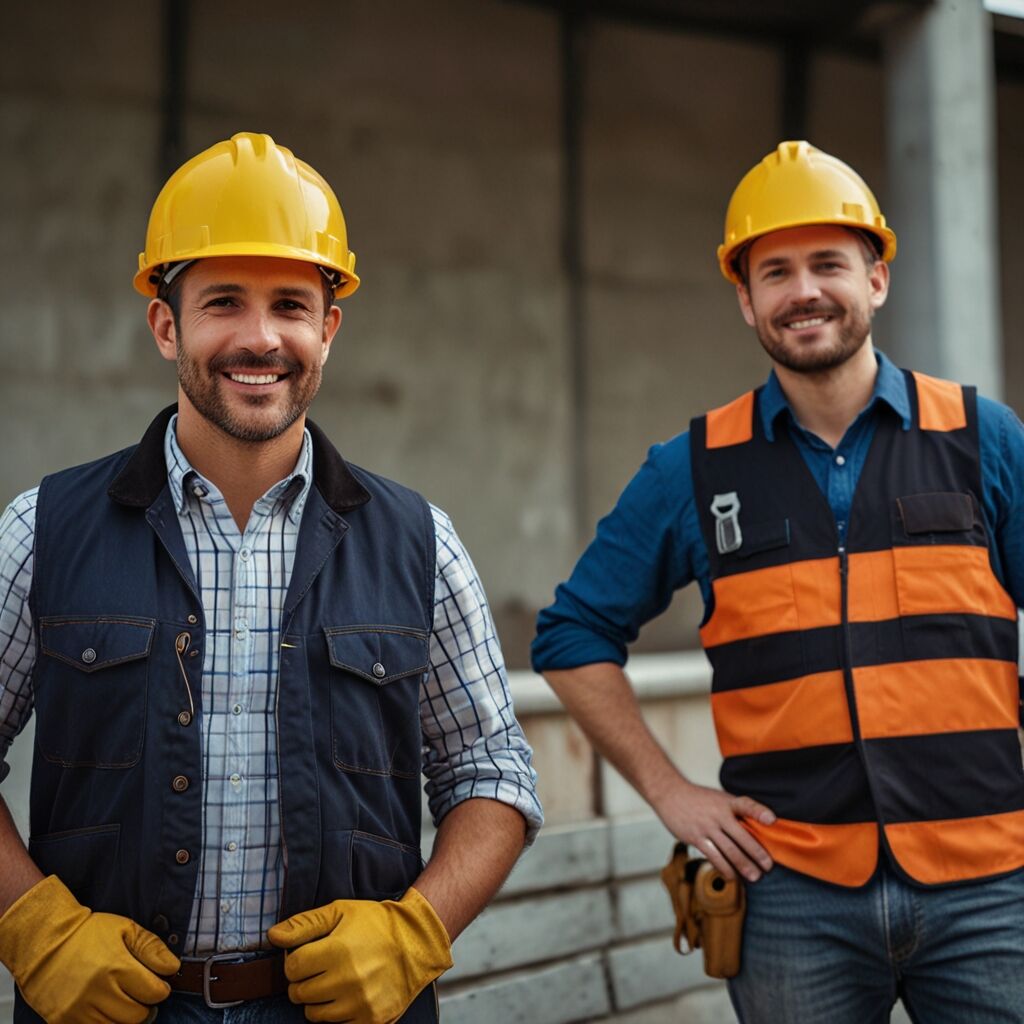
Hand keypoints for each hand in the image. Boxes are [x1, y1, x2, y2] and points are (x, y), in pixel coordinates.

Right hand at [0, 875, 179, 1023]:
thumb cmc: (87, 934)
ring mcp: (78, 1010)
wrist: (44, 942)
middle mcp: (97, 991)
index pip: (153, 993)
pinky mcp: (62, 1021)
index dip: (161, 989)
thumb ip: (152, 947)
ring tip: (125, 1002)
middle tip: (143, 996)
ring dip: (125, 1018)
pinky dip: (104, 1023)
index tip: (158, 984)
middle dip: (145, 1007)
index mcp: (116, 967)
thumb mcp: (125, 929)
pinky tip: (106, 1009)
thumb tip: (172, 967)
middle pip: (136, 1016)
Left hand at [267, 886, 452, 1022]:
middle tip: (321, 967)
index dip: (296, 960)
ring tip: (334, 981)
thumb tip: (273, 936)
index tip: (308, 955)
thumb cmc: (375, 924)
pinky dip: (337, 1013)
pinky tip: (348, 994)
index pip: (292, 968)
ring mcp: (359, 1003)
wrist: (415, 942)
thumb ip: (304, 924)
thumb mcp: (339, 912)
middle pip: (299, 993)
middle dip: (304, 980)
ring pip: (314, 1014)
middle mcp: (347, 980)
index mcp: (337, 950)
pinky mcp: (370, 1020)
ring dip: (318, 1000)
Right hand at [659, 780, 774, 881]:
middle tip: (768, 866)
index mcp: (726, 802)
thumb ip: (736, 811)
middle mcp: (718, 814)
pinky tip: (731, 876)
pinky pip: (713, 856)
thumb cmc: (699, 799)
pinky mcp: (695, 838)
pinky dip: (724, 868)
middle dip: (756, 853)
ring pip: (728, 850)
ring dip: (743, 865)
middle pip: (741, 836)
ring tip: (754, 877)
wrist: (670, 794)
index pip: (745, 805)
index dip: (759, 812)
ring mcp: (706, 827)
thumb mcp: (719, 798)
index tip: (772, 820)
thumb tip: (758, 826)